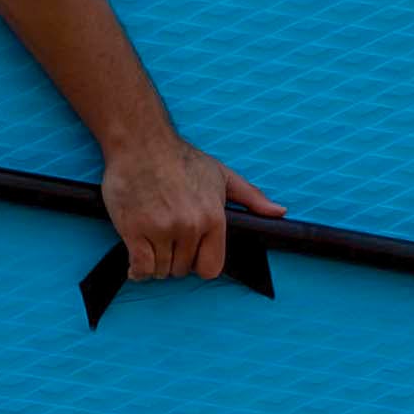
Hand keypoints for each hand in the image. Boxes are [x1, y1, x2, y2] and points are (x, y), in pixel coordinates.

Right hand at [101, 132, 282, 282]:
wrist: (142, 143)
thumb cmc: (181, 159)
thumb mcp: (222, 175)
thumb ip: (252, 197)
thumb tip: (279, 212)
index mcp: (213, 218)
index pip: (211, 268)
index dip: (200, 264)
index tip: (192, 254)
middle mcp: (189, 226)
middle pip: (183, 269)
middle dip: (176, 261)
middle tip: (168, 242)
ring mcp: (161, 229)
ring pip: (161, 270)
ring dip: (156, 264)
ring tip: (153, 245)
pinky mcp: (134, 230)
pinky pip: (140, 268)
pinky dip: (138, 270)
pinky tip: (137, 262)